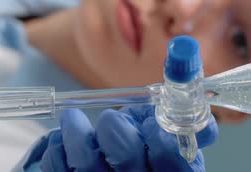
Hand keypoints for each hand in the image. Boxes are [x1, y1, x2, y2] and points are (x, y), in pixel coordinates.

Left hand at [40, 104, 217, 171]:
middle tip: (110, 115)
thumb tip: (192, 86)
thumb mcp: (160, 132)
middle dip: (116, 130)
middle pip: (127, 160)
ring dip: (77, 133)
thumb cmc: (138, 147)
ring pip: (88, 164)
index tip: (153, 122)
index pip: (174, 160)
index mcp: (169, 170)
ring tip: (72, 118)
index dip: (163, 140)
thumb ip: (173, 115)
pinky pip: (59, 168)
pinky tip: (61, 138)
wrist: (108, 168)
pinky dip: (58, 148)